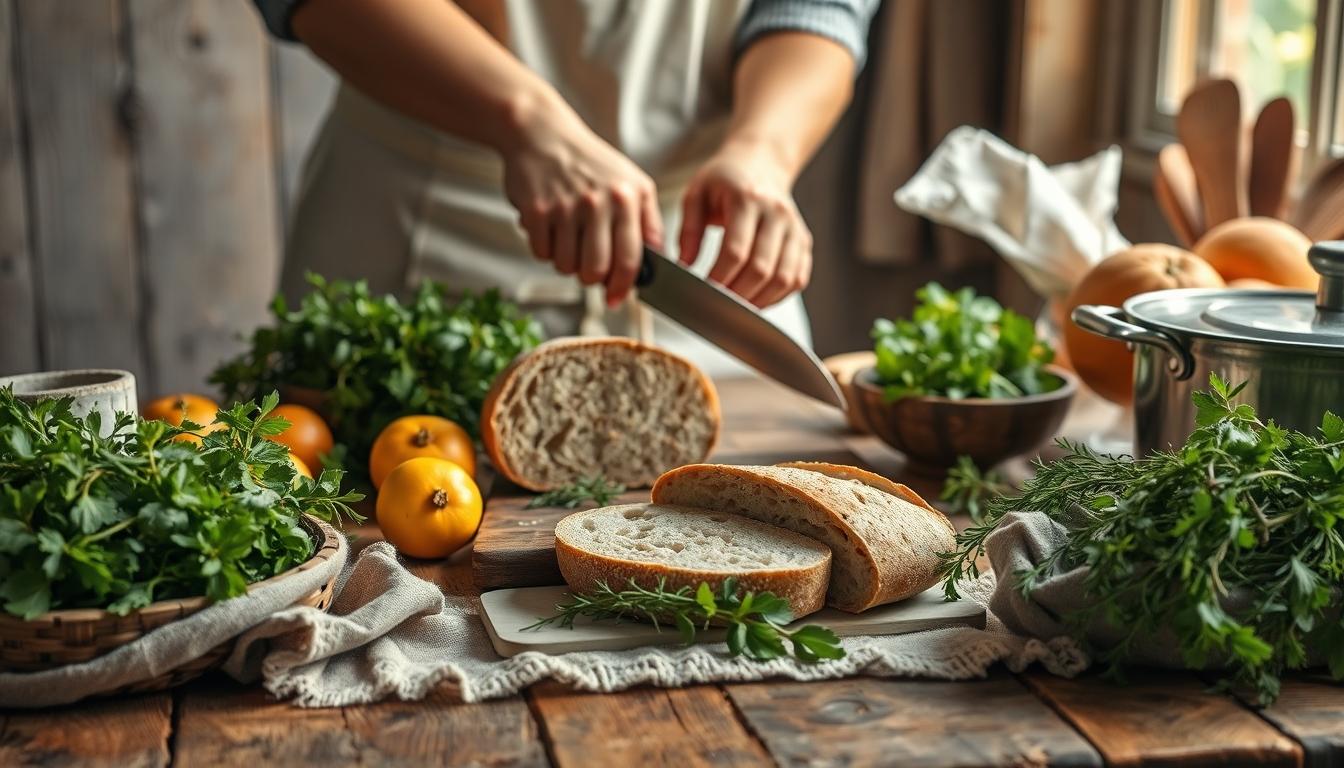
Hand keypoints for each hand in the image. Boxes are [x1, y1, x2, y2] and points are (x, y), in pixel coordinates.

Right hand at [501, 100, 662, 306]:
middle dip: (592, 278)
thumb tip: (658, 264)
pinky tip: (550, 228)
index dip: (624, 286)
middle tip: (589, 266)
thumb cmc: (591, 164)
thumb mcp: (633, 184)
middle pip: (595, 271)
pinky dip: (545, 249)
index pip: (629, 259)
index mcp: (626, 199)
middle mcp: (597, 203)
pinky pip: (542, 254)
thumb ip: (649, 224)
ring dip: (567, 263)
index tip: (618, 298)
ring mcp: (564, 207)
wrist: (542, 134)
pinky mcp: (535, 211)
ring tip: (569, 240)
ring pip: (566, 266)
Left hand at [678, 141, 812, 307]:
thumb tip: (683, 265)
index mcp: (748, 198)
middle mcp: (777, 213)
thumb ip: (688, 230)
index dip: (719, 278)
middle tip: (717, 307)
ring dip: (759, 301)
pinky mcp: (804, 241)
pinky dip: (778, 296)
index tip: (702, 292)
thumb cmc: (725, 179)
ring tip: (736, 309)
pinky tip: (758, 299)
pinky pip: (798, 278)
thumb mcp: (696, 194)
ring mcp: (795, 228)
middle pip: (761, 269)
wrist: (761, 162)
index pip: (736, 251)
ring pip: (783, 278)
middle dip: (737, 295)